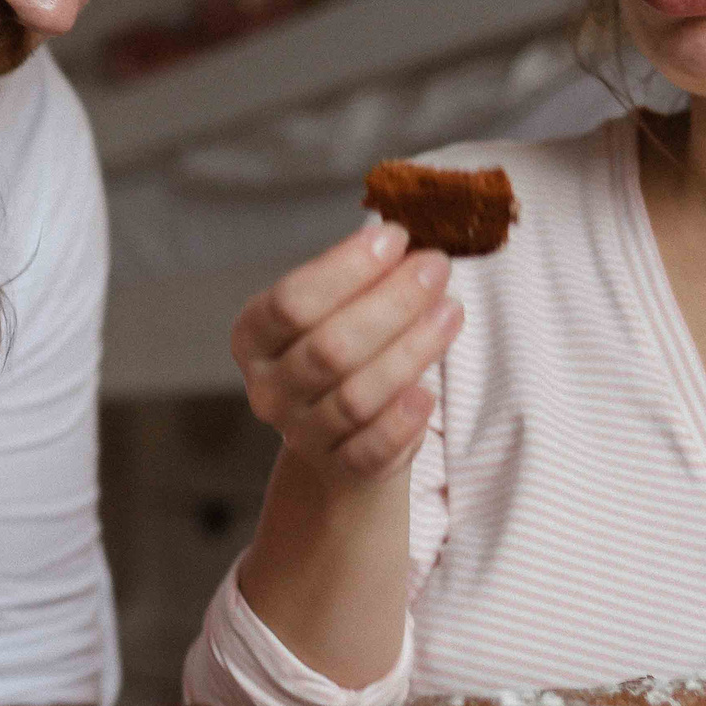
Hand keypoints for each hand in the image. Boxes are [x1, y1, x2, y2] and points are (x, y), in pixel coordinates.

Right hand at [229, 221, 459, 483]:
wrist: (342, 437)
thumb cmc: (345, 348)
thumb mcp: (335, 307)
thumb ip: (361, 275)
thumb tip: (408, 237)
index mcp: (253, 336)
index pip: (291, 302)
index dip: (346, 269)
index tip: (396, 237)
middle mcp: (267, 388)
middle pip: (328, 348)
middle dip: (391, 303)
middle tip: (436, 268)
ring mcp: (300, 432)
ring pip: (356, 397)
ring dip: (411, 351)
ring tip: (452, 310)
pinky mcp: (340, 468)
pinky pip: (372, 450)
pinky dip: (402, 422)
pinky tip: (429, 393)